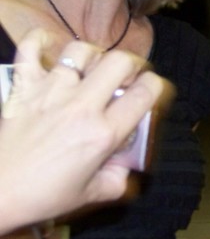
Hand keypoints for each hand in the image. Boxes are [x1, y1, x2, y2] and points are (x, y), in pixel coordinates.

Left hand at [0, 30, 172, 233]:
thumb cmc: (43, 196)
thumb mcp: (94, 194)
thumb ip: (120, 178)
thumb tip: (127, 164)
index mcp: (103, 134)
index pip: (146, 93)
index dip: (157, 86)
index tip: (152, 91)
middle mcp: (81, 107)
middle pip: (120, 63)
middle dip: (132, 65)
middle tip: (127, 77)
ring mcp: (50, 93)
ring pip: (81, 51)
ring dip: (93, 56)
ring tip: (92, 68)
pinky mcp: (23, 89)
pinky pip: (30, 51)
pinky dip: (40, 42)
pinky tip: (50, 46)